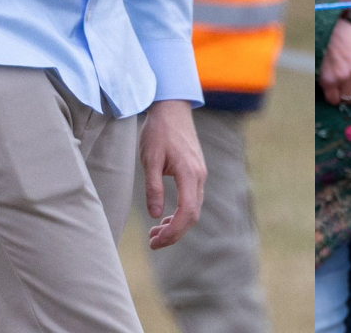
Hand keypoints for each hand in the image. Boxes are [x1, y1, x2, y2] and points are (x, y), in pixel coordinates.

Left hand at [140, 100, 205, 249]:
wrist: (171, 108)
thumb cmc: (158, 131)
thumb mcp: (150, 159)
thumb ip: (153, 188)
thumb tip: (156, 215)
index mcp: (189, 173)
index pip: (187, 212)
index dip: (173, 232)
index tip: (155, 241)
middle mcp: (199, 176)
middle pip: (192, 215)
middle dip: (174, 233)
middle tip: (153, 243)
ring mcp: (200, 174)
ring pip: (193, 208)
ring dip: (176, 224)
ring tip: (155, 233)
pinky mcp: (195, 172)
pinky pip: (192, 199)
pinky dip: (180, 213)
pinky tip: (164, 217)